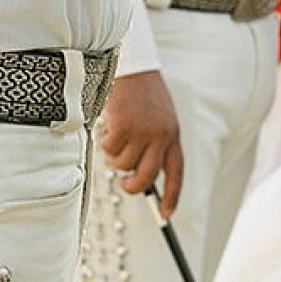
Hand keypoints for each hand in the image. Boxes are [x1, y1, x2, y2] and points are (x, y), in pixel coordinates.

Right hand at [99, 69, 183, 216]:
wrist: (133, 66)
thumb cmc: (142, 94)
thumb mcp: (157, 119)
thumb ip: (153, 145)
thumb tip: (137, 175)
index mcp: (173, 135)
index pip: (176, 172)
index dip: (172, 196)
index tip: (165, 214)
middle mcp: (162, 136)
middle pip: (147, 177)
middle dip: (132, 186)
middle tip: (124, 183)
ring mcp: (143, 132)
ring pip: (123, 164)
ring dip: (114, 155)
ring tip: (115, 135)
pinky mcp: (124, 127)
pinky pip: (109, 149)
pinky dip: (104, 140)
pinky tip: (109, 124)